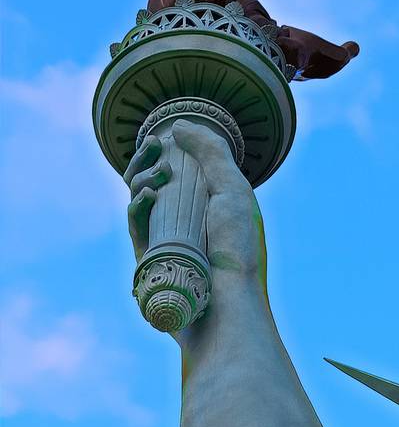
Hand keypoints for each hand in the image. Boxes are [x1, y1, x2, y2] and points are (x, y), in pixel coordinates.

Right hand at [124, 119, 266, 283]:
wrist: (227, 300)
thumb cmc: (236, 249)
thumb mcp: (232, 190)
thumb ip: (211, 153)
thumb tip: (178, 126)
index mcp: (204, 207)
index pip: (177, 173)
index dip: (165, 153)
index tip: (163, 139)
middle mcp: (183, 223)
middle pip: (150, 182)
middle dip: (146, 160)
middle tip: (155, 147)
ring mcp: (164, 240)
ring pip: (138, 200)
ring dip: (141, 177)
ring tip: (160, 175)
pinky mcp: (147, 258)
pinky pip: (135, 225)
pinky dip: (137, 205)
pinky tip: (148, 195)